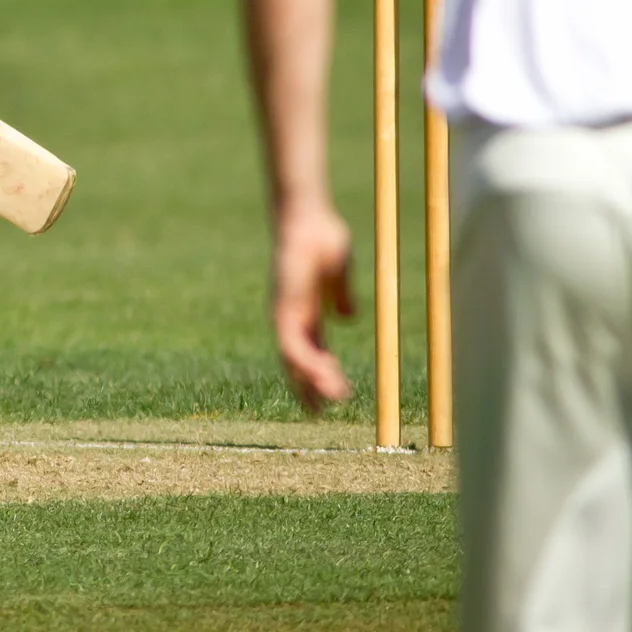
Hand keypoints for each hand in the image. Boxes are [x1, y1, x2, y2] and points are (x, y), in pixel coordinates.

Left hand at [270, 196, 354, 412]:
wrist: (306, 217)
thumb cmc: (322, 238)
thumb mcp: (339, 274)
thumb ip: (342, 297)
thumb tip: (347, 319)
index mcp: (307, 311)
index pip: (314, 351)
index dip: (324, 373)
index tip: (338, 393)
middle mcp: (292, 316)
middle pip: (299, 361)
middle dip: (311, 387)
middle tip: (321, 413)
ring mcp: (286, 312)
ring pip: (295, 358)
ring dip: (312, 381)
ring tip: (330, 400)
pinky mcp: (284, 307)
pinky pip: (293, 343)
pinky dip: (307, 363)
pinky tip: (322, 377)